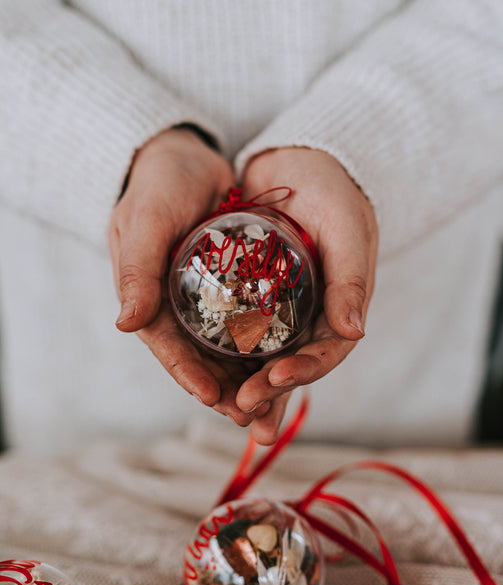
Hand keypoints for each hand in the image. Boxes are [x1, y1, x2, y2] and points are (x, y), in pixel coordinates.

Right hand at [109, 127, 266, 423]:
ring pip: (224, 350)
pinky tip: (281, 366)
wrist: (187, 155)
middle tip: (249, 416)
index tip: (212, 397)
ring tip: (267, 406)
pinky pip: (245, 325)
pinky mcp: (230, 289)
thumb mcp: (145, 220)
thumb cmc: (158, 183)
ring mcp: (203, 300)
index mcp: (148, 298)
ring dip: (243, 379)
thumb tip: (126, 324)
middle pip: (199, 359)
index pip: (168, 347)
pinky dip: (260, 348)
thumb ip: (136, 268)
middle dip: (222, 390)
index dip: (188, 374)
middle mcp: (175, 307)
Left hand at [235, 147, 377, 443]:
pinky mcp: (252, 299)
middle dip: (269, 392)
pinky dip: (225, 357)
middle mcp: (311, 316)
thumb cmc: (332, 188)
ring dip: (246, 387)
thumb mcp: (346, 226)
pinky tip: (207, 378)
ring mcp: (281, 311)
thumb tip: (355, 332)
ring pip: (263, 359)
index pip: (326, 351)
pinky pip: (238, 334)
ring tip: (226, 412)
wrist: (298, 157)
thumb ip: (351, 276)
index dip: (302, 371)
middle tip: (241, 410)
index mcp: (341, 306)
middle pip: (291, 365)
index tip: (273, 379)